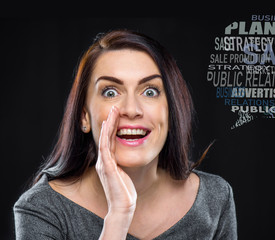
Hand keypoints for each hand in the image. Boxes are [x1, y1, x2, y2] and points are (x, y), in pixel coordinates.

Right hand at [96, 106, 136, 238]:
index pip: (109, 141)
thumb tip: (125, 157)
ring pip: (105, 139)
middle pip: (106, 137)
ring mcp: (104, 164)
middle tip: (114, 108)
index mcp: (108, 162)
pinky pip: (105, 148)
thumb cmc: (125, 192)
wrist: (123, 206)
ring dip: (108, 125)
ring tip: (112, 112)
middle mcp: (104, 161)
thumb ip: (122, 164)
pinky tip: (107, 126)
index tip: (116, 115)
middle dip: (110, 122)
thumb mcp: (124, 174)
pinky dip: (106, 136)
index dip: (112, 128)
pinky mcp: (107, 167)